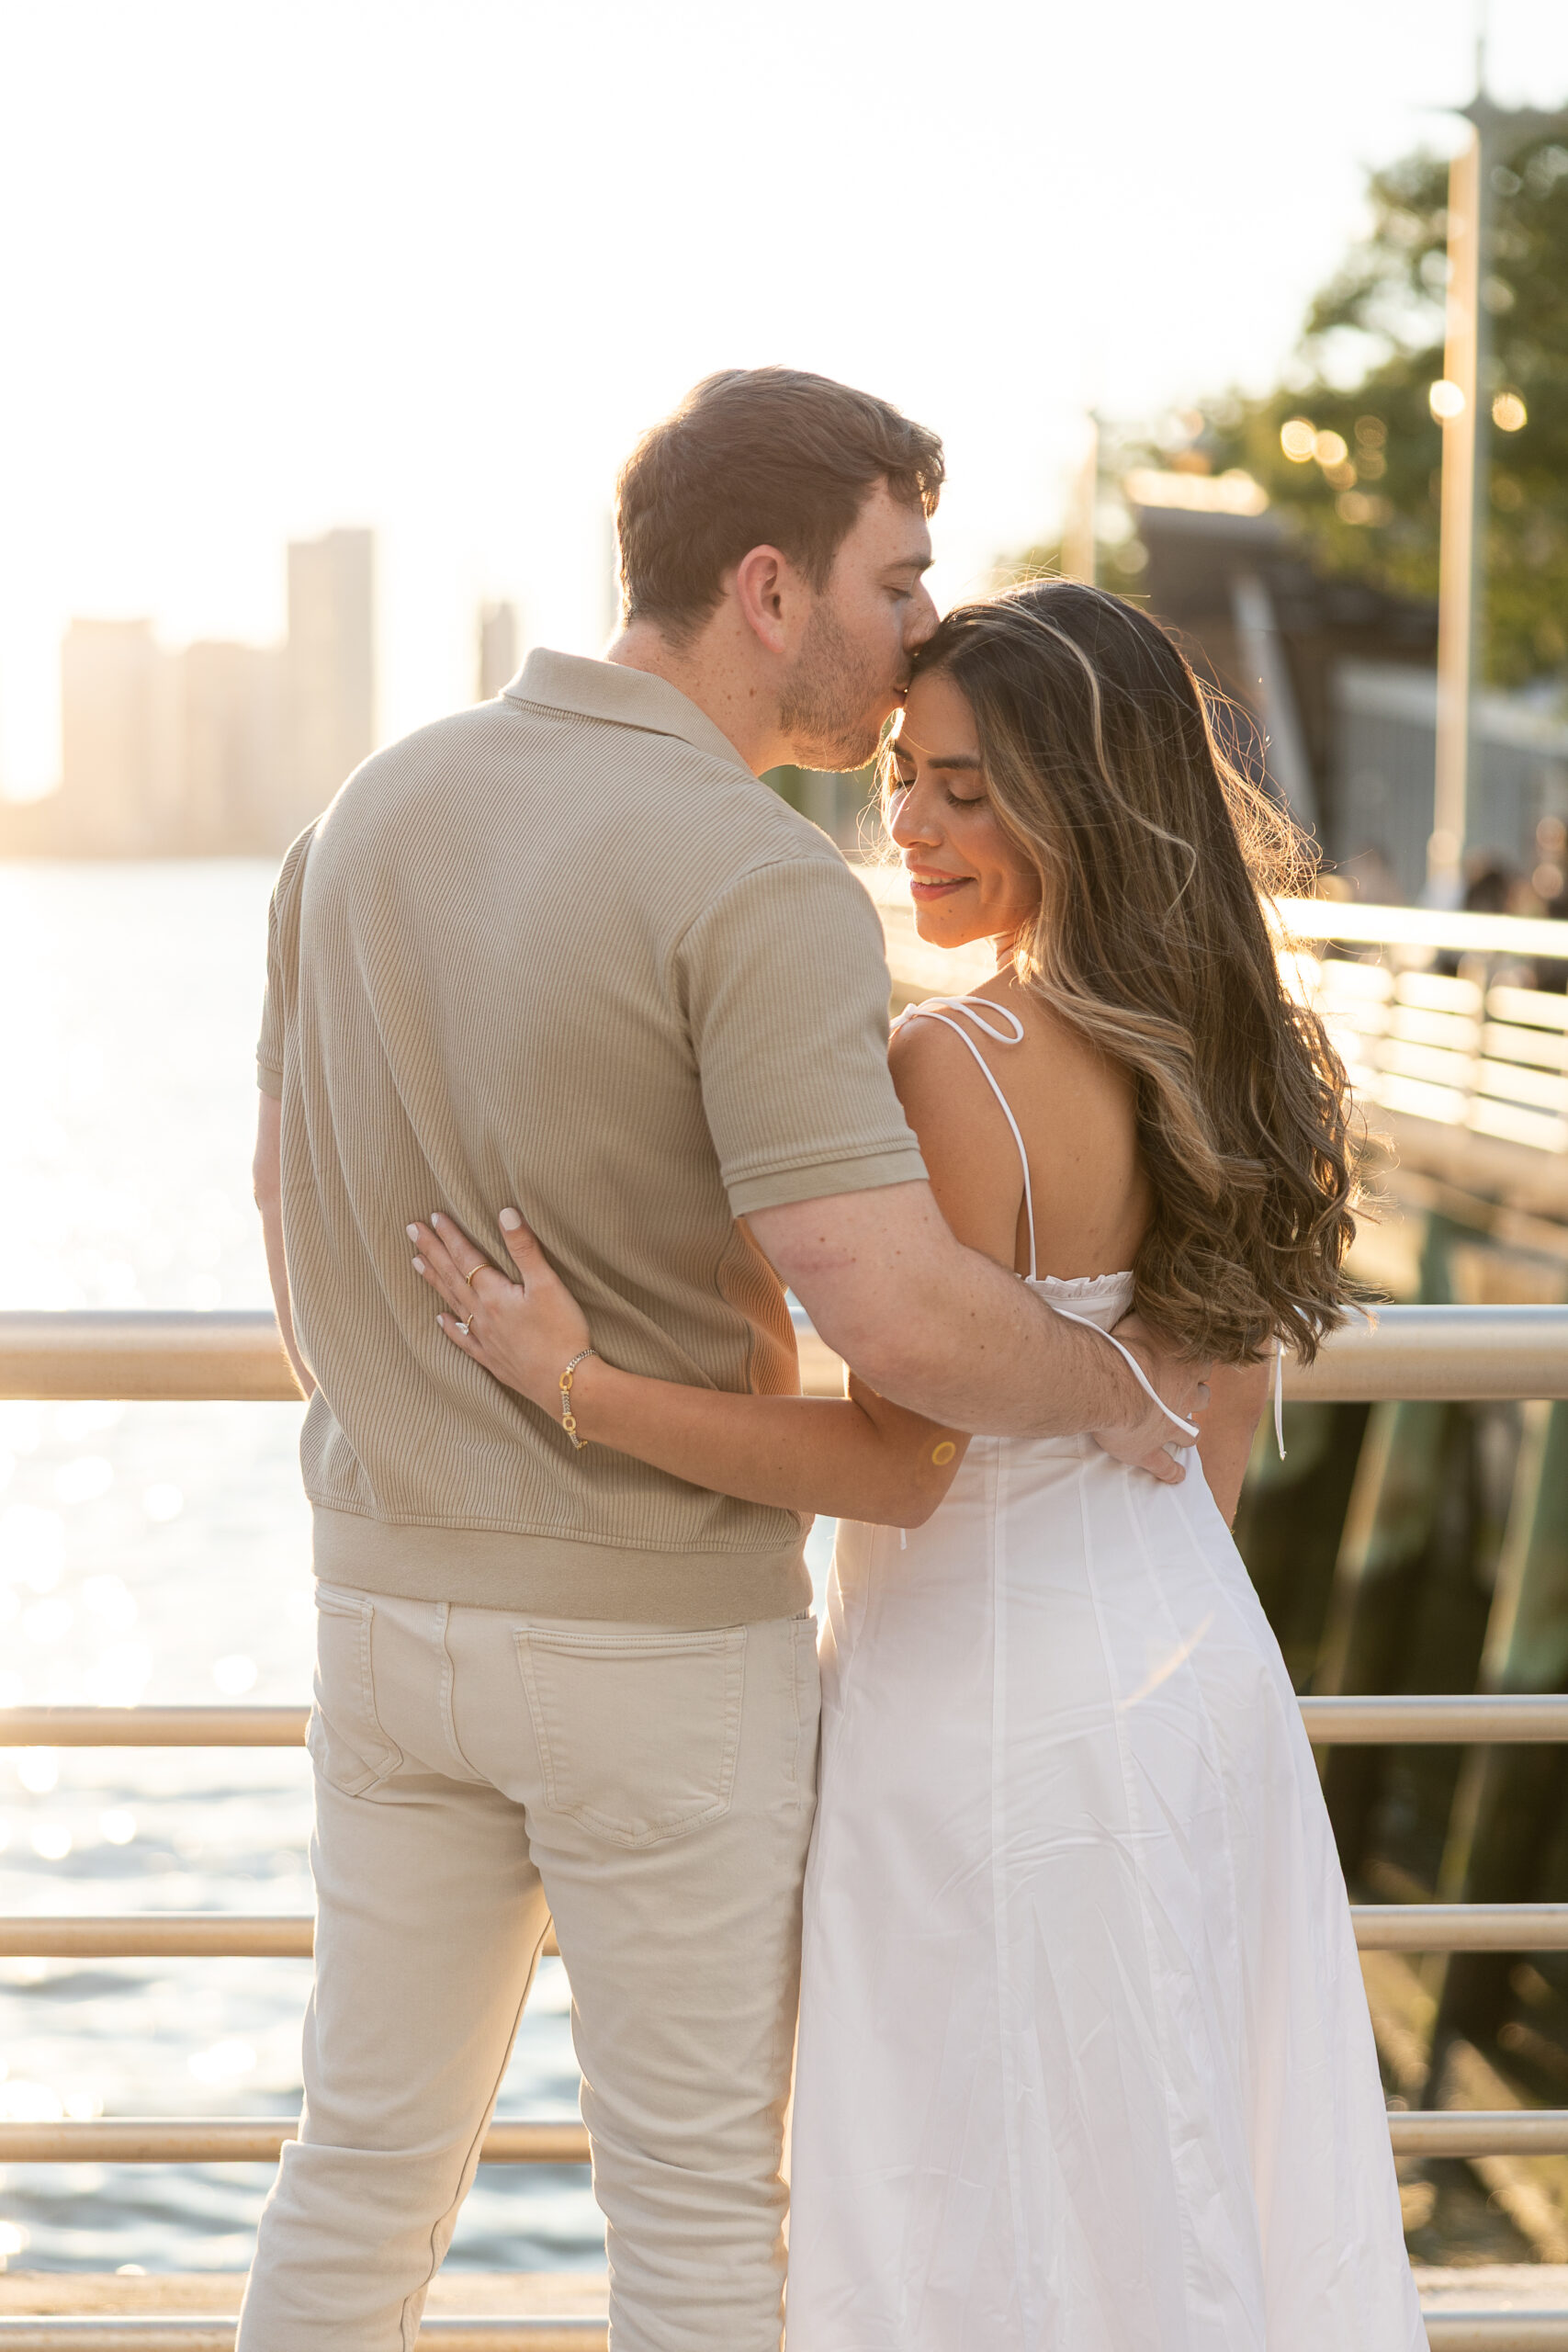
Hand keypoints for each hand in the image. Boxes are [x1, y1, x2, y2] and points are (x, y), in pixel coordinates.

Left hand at [407, 1208, 591, 1415]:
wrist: (565, 1382)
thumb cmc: (561, 1332)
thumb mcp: (547, 1284)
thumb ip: (525, 1248)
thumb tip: (505, 1213)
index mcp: (493, 1294)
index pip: (466, 1258)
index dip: (450, 1236)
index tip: (433, 1217)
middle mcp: (481, 1315)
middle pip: (451, 1277)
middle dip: (432, 1251)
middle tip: (412, 1231)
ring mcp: (484, 1339)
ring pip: (452, 1303)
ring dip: (435, 1281)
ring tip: (416, 1263)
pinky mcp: (492, 1359)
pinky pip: (463, 1339)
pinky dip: (450, 1327)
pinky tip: (440, 1319)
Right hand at [1092, 1309, 1211, 1486]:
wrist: (1110, 1385)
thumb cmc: (1125, 1347)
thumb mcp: (1140, 1317)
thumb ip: (1151, 1312)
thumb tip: (1156, 1294)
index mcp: (1186, 1363)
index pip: (1205, 1359)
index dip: (1200, 1360)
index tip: (1195, 1358)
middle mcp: (1184, 1395)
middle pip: (1201, 1396)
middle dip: (1196, 1394)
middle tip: (1184, 1392)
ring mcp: (1169, 1425)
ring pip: (1189, 1431)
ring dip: (1188, 1431)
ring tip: (1185, 1433)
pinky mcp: (1149, 1450)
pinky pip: (1165, 1466)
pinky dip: (1172, 1472)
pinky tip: (1177, 1477)